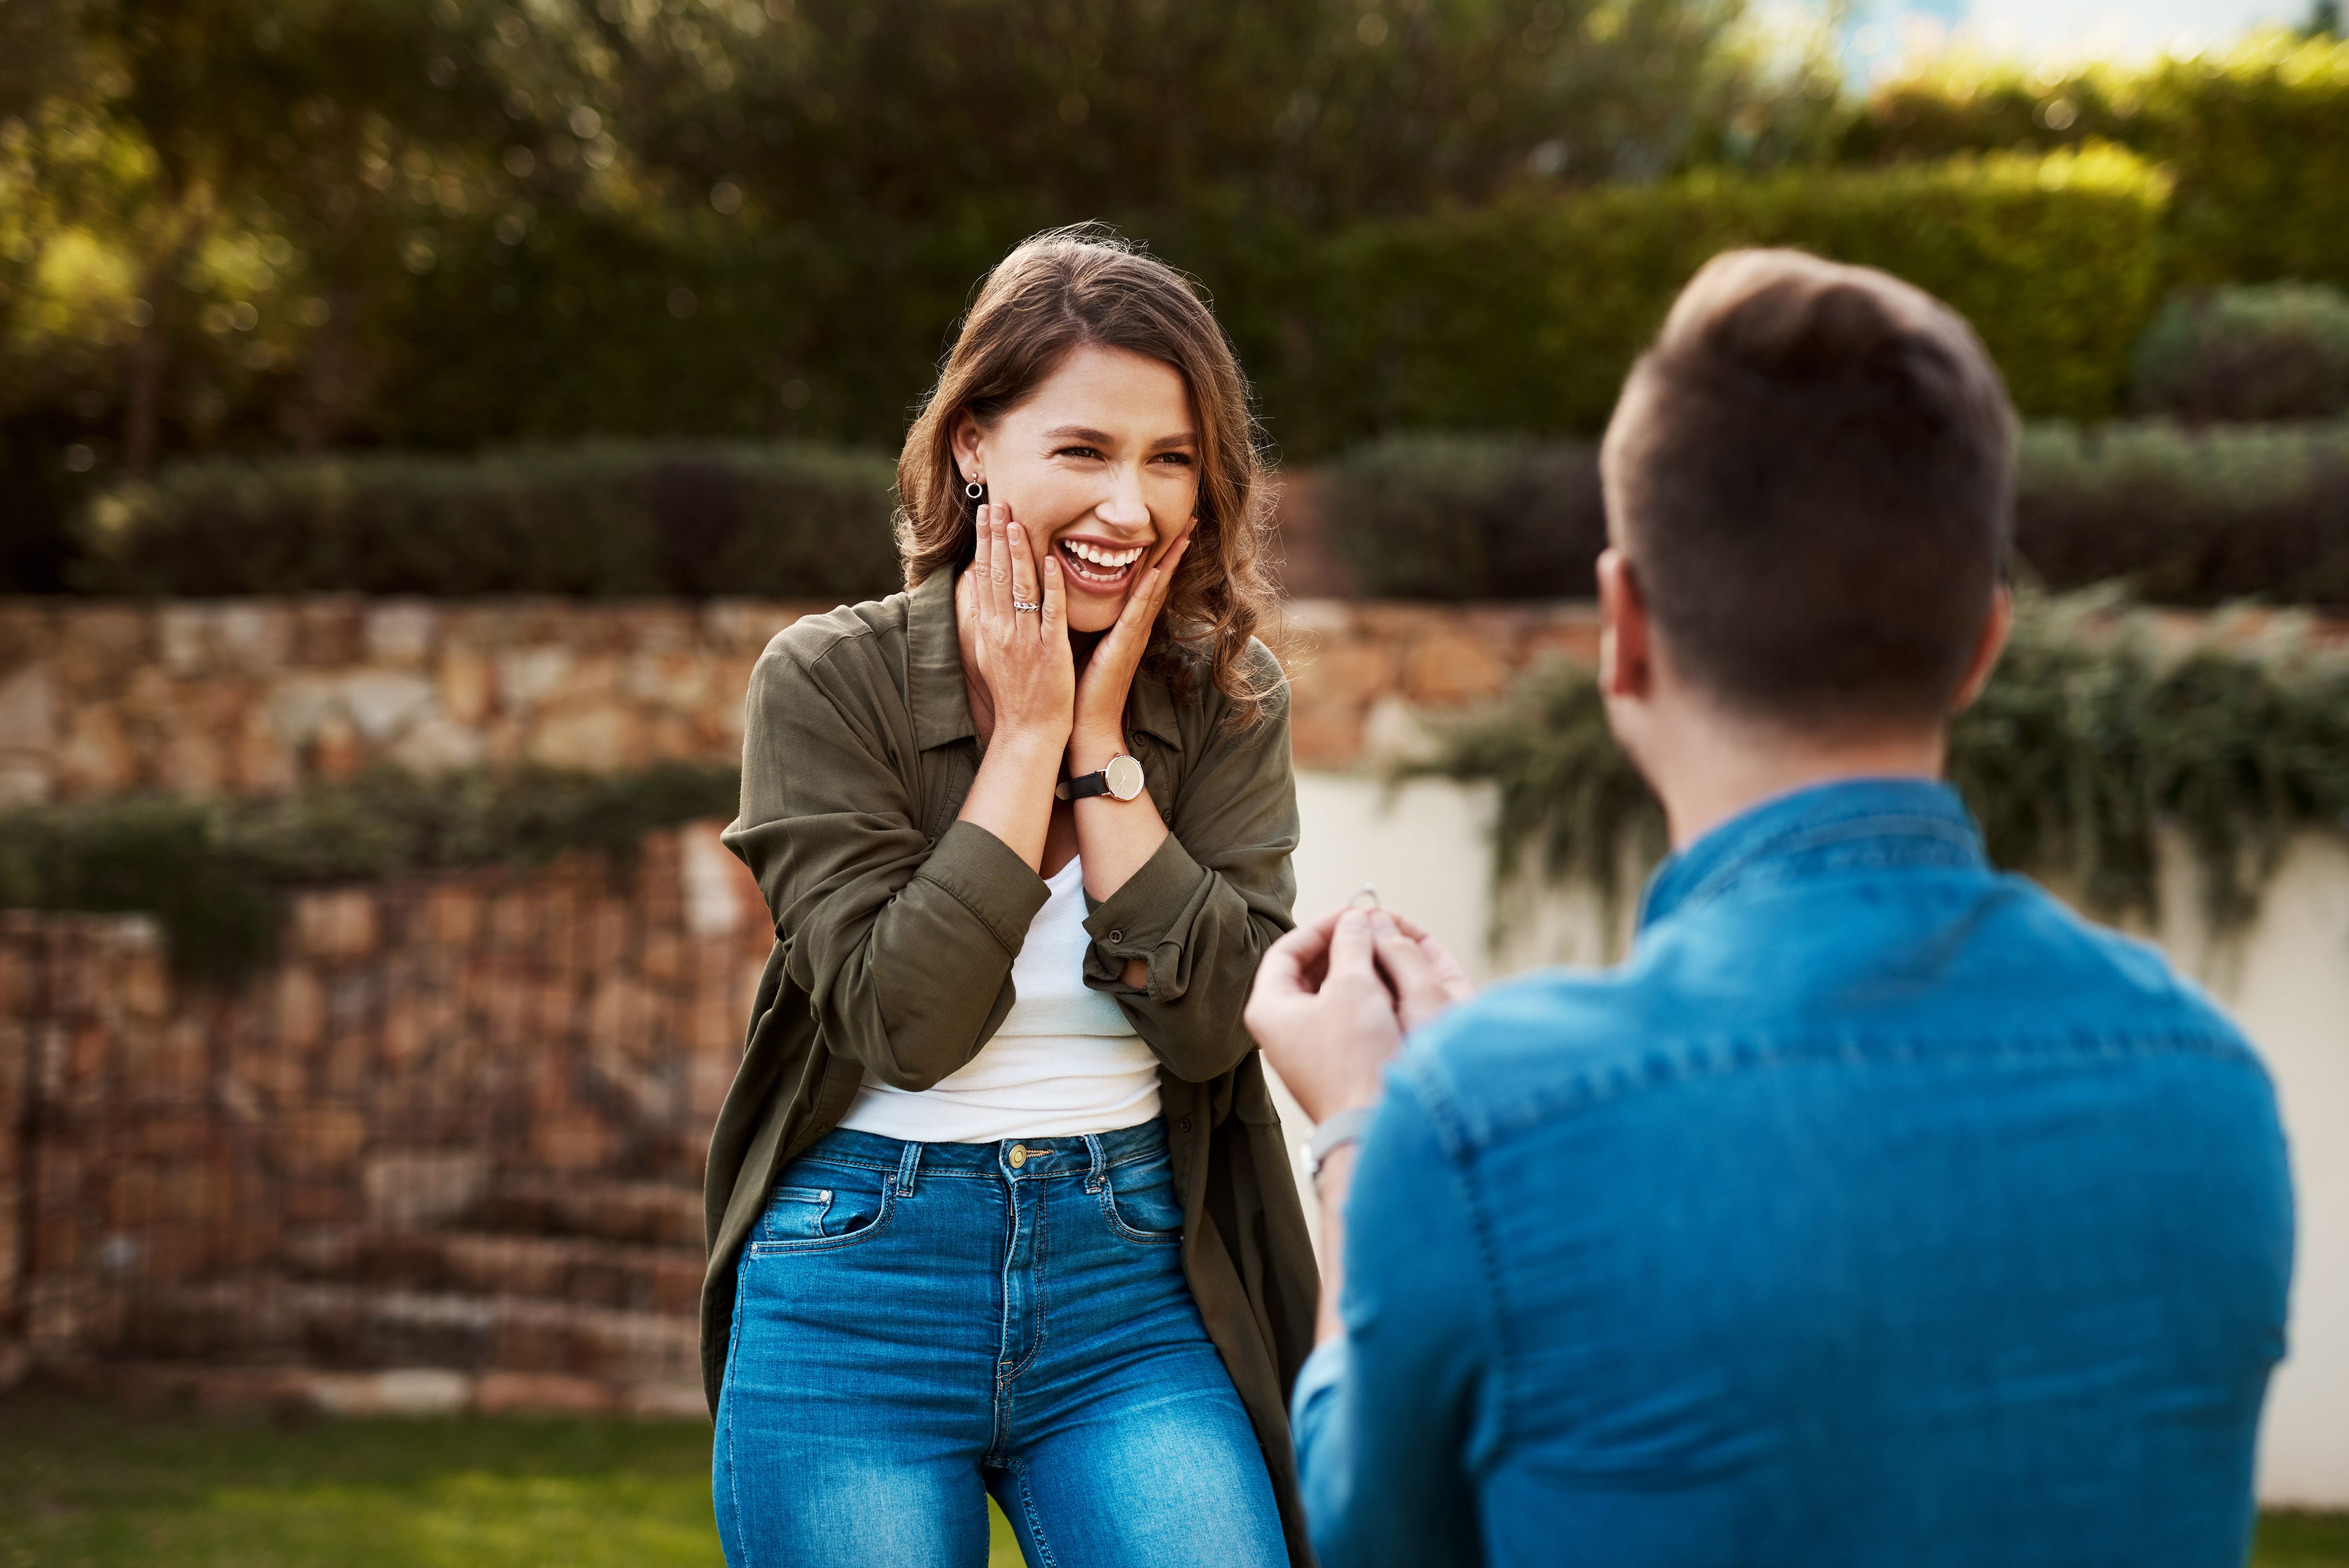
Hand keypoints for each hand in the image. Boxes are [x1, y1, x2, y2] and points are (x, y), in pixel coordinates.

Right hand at [955, 503, 1072, 746]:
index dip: (985, 542)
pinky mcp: (1050, 651)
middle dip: (995, 536)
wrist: (1027, 731)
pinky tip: (1050, 562)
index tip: (985, 513)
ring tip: (1016, 520)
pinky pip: (1050, 614)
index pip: (984, 576)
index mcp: (990, 628)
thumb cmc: (1013, 693)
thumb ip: (984, 617)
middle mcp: (1003, 630)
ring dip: (1018, 552)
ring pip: (1020, 587)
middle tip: (996, 501)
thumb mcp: (989, 652)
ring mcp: (1025, 639)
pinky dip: (1050, 587)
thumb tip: (973, 584)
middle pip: (997, 574)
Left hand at [1070, 520, 1192, 765]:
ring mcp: (1133, 636)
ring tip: (1184, 533)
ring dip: (1169, 560)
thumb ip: (1089, 621)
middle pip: (1158, 580)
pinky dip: (1148, 588)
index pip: (1146, 583)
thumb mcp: (1085, 644)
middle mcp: (1135, 628)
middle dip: (1174, 549)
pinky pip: (1138, 611)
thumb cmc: (1081, 689)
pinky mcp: (1123, 646)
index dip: (1159, 555)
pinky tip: (1156, 568)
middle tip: (1191, 520)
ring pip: (1154, 590)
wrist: (1087, 726)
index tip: (1171, 528)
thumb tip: (1076, 595)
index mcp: (1126, 627)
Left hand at [1244, 905, 1475, 1122]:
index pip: (1286, 950)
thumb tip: (1355, 920)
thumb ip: (1352, 945)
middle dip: (1340, 947)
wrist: (1371, 1122)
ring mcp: (1303, 1048)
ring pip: (1327, 993)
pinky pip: (1341, 1016)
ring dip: (1354, 969)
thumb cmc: (1355, 1058)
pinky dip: (1361, 996)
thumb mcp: (1354, 986)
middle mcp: (1278, 1029)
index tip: (1353, 914)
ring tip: (1383, 954)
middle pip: (1305, 971)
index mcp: (1267, 1008)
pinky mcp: (1329, 1062)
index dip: (1321, 925)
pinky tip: (1387, 986)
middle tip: (1371, 930)